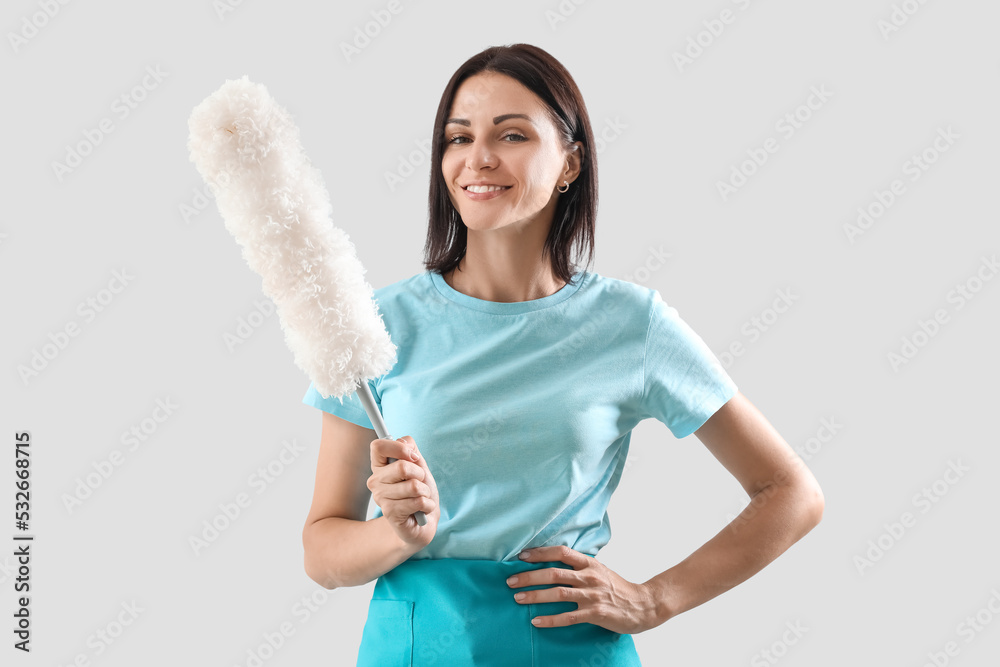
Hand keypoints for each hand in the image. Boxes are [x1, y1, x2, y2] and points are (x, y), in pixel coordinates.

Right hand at [368, 435, 438, 548]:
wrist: (424, 522)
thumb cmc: (420, 492)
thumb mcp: (419, 466)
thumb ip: (411, 450)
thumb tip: (404, 443)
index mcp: (380, 466)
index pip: (378, 446)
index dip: (399, 448)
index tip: (413, 457)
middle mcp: (375, 481)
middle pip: (402, 466)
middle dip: (420, 475)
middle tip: (420, 484)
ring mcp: (380, 498)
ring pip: (413, 486)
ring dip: (425, 492)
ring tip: (420, 498)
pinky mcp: (390, 513)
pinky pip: (418, 501)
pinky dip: (427, 505)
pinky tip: (421, 510)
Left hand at [507, 546, 659, 634]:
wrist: (643, 605)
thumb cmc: (617, 587)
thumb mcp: (599, 570)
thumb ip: (579, 566)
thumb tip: (553, 563)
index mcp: (589, 563)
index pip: (560, 552)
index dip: (539, 553)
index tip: (521, 556)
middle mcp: (589, 577)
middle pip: (553, 573)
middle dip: (529, 576)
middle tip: (510, 581)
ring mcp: (592, 595)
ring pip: (558, 594)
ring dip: (535, 596)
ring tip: (518, 598)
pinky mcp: (595, 613)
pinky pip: (568, 617)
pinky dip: (550, 619)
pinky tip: (536, 621)